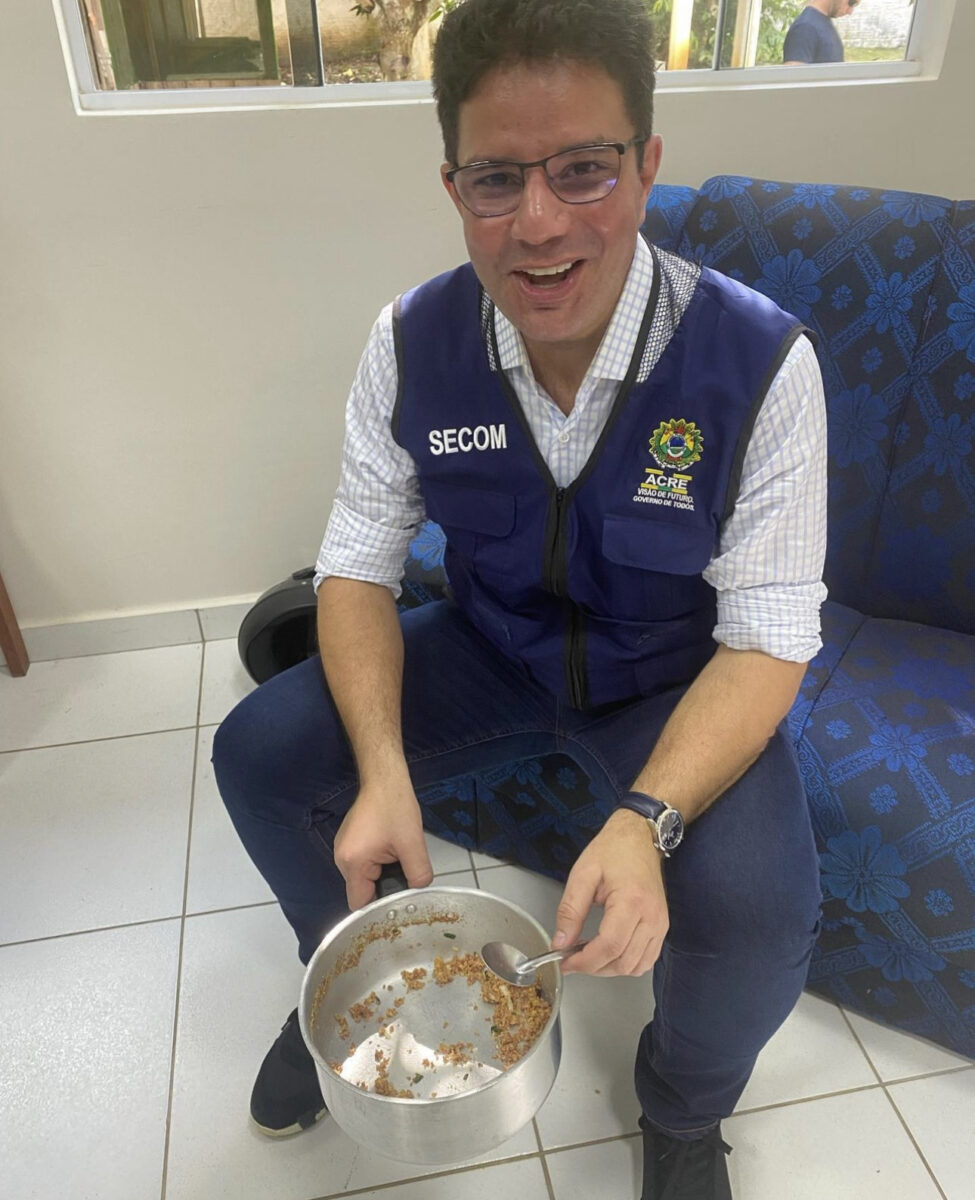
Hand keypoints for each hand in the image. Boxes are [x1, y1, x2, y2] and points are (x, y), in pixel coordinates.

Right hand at [333, 778, 433, 909]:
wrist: (384, 779)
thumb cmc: (395, 807)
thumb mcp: (413, 843)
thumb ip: (418, 874)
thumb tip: (419, 891)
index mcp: (352, 862)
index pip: (359, 903)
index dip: (379, 905)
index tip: (397, 899)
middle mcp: (341, 858)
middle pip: (362, 889)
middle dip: (384, 886)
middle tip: (403, 873)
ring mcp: (343, 848)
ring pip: (364, 876)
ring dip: (382, 872)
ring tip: (398, 857)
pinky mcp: (350, 841)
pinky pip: (363, 863)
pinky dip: (377, 862)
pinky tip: (391, 848)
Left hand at [552, 809, 667, 977]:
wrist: (640, 838)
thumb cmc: (613, 850)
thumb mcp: (583, 874)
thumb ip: (570, 911)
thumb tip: (561, 942)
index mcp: (632, 901)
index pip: (609, 946)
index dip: (585, 961)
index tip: (565, 962)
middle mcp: (652, 917)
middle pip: (622, 962)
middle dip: (593, 968)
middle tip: (572, 959)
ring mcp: (660, 924)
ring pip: (635, 967)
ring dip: (609, 969)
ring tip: (588, 955)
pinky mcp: (662, 927)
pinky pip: (646, 960)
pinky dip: (626, 964)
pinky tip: (608, 952)